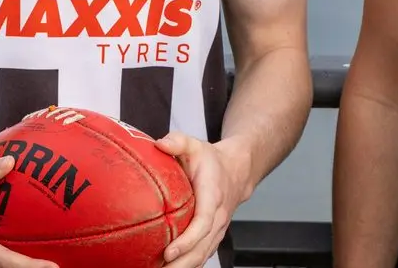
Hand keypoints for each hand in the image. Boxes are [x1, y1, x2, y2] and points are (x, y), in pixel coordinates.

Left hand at [156, 132, 252, 267]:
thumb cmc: (211, 161)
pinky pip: (202, 256)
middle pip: (202, 248)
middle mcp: (218, 218)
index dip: (187, 240)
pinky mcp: (213, 237)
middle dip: (182, 264)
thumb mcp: (195, 144)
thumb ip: (178, 141)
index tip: (169, 251)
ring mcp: (217, 230)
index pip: (203, 223)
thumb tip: (160, 144)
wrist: (236, 171)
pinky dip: (188, 266)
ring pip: (203, 256)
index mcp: (213, 197)